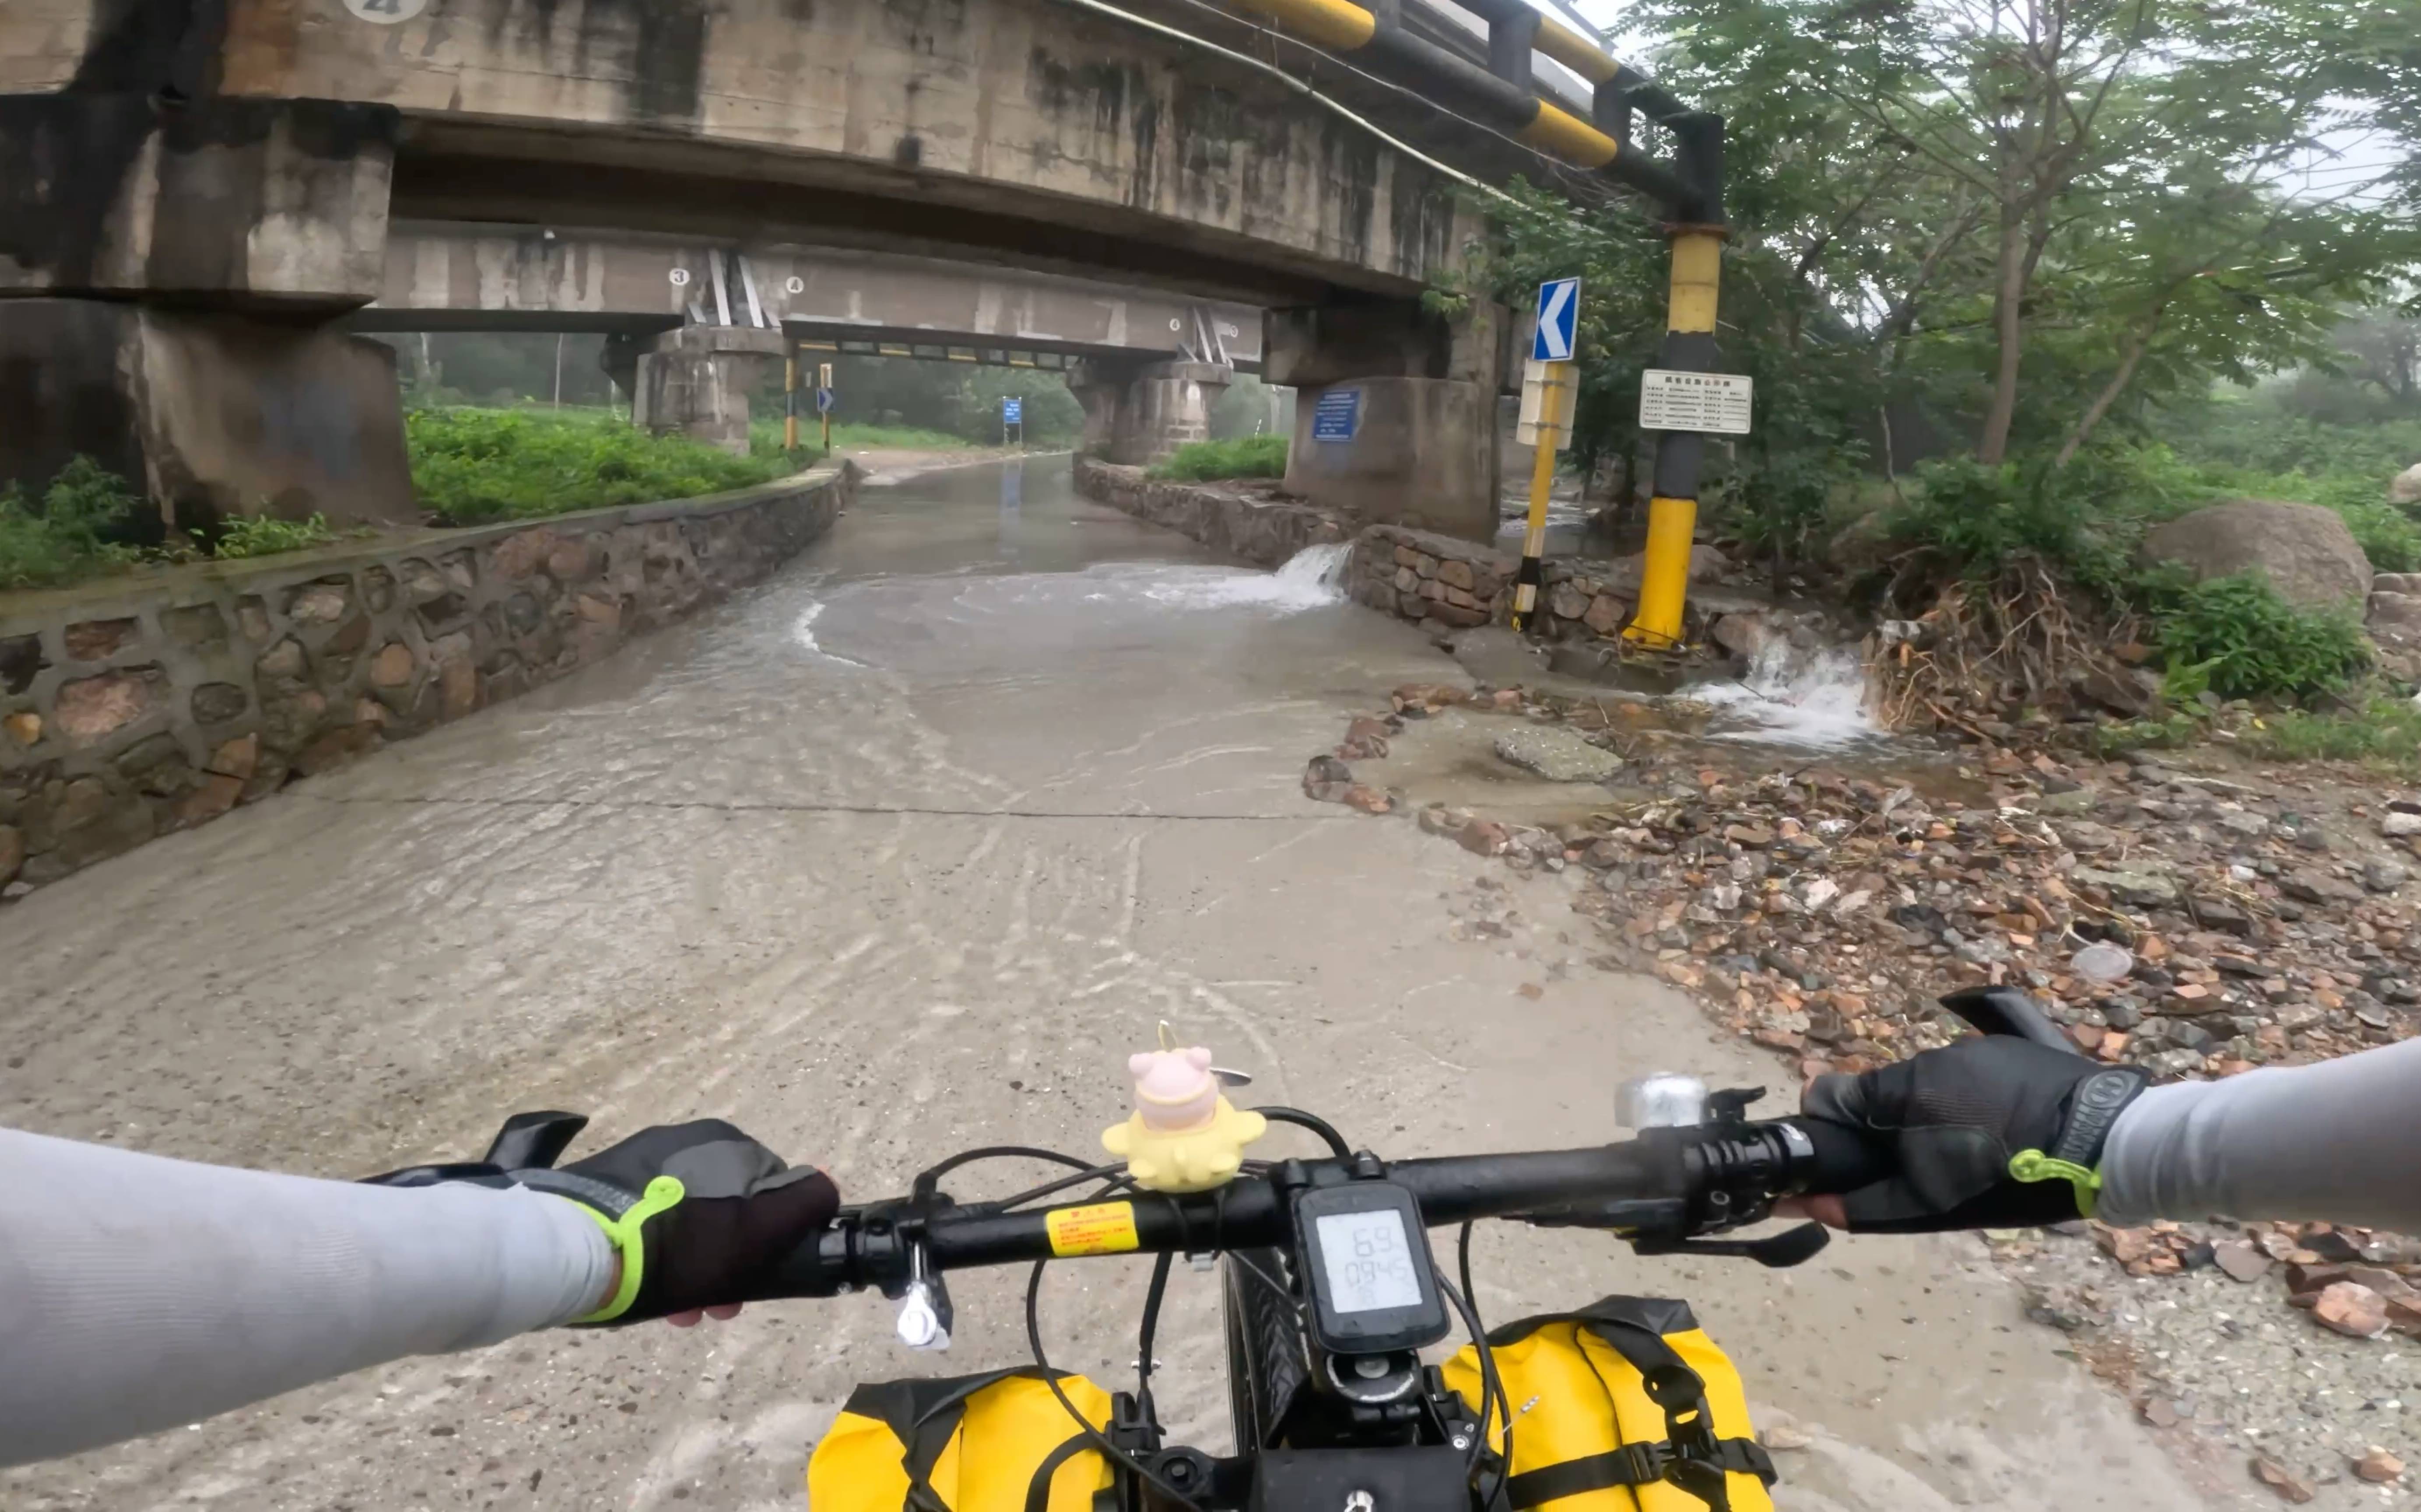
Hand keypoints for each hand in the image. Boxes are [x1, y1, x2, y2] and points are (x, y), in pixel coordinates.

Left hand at [517, 1120, 838, 1324]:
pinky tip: (647, 1289)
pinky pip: (646, 1220)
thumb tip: (826, 1186)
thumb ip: (801, 1205)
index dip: (771, 1238)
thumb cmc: (677, 1247)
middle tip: (716, 1307)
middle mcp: (682, 1142)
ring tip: (679, 1310)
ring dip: (694, 1265)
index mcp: (722, 1143)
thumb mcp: (755, 1232)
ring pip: (686, 1220)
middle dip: (728, 1260)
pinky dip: (657, 1253)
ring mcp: (637, 1162)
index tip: (756, 1280)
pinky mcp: (600, 1184)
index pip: (769, 1188)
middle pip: (725, 1207)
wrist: (574, 1251)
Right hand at [1781, 1037, 2148, 1233]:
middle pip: (1881, 1093)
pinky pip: (1967, 1072)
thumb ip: (1869, 1202)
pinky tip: (2005, 1126)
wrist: (2109, 1144)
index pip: (1830, 1095)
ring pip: (1926, 1083)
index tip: (1857, 1159)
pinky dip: (1972, 1097)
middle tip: (1930, 1165)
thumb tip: (1809, 1203)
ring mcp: (1970, 1046)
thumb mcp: (1936, 1205)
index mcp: (1901, 1090)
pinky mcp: (2009, 1045)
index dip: (1833, 1130)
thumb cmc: (2016, 1183)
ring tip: (1979, 1148)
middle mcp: (1927, 1057)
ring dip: (1935, 1113)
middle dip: (1891, 1127)